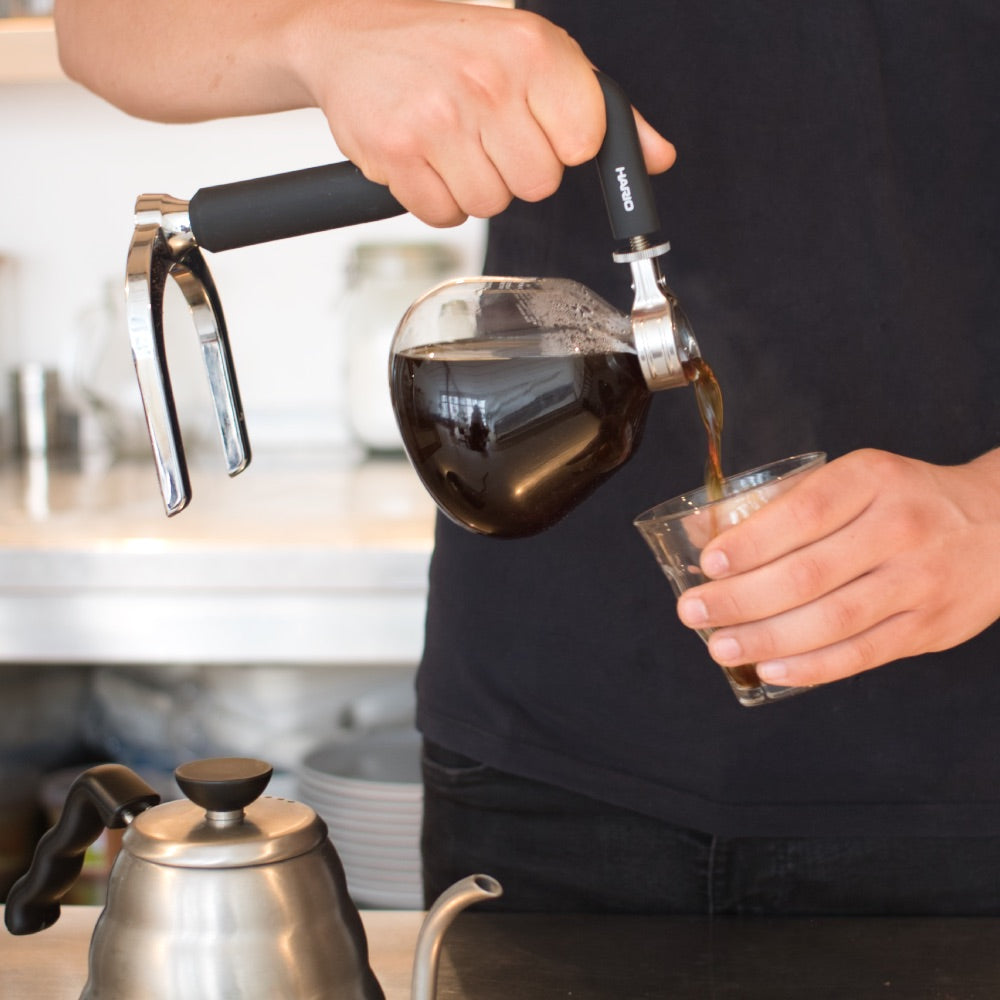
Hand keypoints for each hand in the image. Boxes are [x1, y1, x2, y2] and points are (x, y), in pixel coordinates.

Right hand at [288, 0, 675, 224]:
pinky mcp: (398, 151)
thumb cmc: (450, 47)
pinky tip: (424, 159)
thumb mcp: (534, 56)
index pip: (584, 144)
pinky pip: (443, 215)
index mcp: (534, 51)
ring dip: (472, 187)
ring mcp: (439, 117)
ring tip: (451, 144)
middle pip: (537, 186)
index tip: (536, 129)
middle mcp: (488, 80)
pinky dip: (435, 200)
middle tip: (484, 135)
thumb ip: (602, 111)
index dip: (560, 146)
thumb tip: (657, 158)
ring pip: (490, 206)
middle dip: (513, 171)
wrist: (352, 35)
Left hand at [675, 448, 999, 686]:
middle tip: (693, 609)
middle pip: (809, 572)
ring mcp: (918, 581)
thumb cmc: (905, 501)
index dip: (752, 542)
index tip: (709, 561)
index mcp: (873, 480)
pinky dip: (812, 666)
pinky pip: (863, 654)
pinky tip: (770, 669)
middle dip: (741, 597)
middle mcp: (899, 528)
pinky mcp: (928, 628)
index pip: (804, 513)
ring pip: (832, 620)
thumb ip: (786, 505)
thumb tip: (700, 531)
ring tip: (719, 644)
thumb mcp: (856, 480)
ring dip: (766, 637)